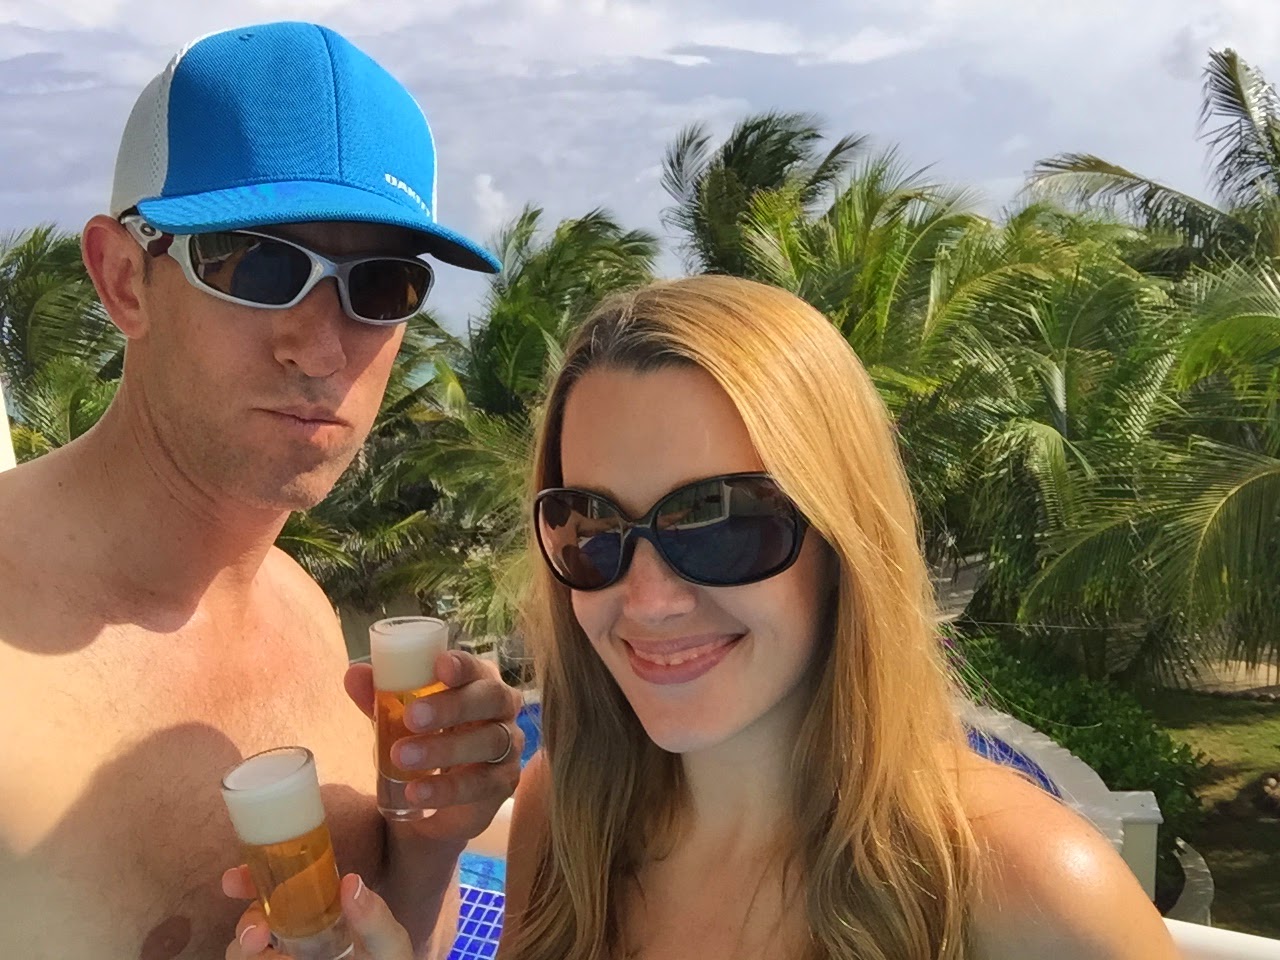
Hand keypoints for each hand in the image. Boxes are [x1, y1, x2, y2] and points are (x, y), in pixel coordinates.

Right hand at [223, 871, 410, 959]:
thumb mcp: (387, 940)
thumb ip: (374, 916)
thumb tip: (350, 880)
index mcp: (315, 909)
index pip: (275, 887)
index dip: (249, 880)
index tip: (235, 879)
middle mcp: (291, 933)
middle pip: (252, 922)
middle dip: (246, 924)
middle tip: (256, 936)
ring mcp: (281, 956)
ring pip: (243, 951)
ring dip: (246, 951)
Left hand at [346, 650, 523, 842]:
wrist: (432, 800)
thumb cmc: (423, 740)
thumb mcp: (396, 719)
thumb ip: (378, 698)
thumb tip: (354, 674)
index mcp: (478, 681)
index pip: (476, 666)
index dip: (462, 664)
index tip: (439, 666)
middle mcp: (502, 708)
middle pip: (491, 698)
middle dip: (452, 706)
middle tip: (412, 717)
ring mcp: (509, 746)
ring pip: (489, 741)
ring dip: (445, 748)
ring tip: (401, 756)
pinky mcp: (504, 783)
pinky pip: (481, 784)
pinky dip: (447, 789)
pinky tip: (416, 792)